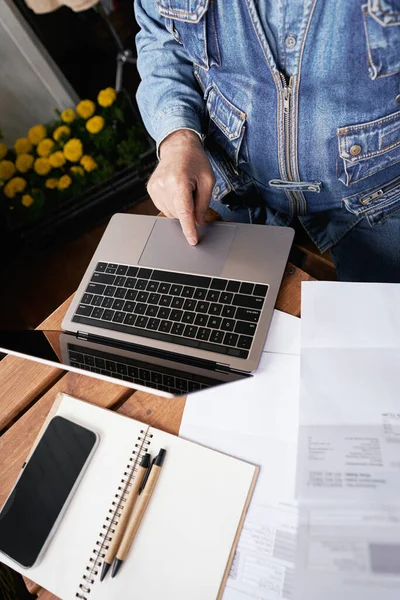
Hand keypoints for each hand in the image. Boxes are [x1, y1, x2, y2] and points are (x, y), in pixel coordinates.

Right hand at [147, 130, 215, 244]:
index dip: (189, 229)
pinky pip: (164, 207)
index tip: (192, 241)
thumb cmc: (195, 160)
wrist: (178, 146)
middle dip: (189, 210)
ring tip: (184, 188)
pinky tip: (176, 190)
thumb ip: (204, 203)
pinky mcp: (151, 190)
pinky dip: (172, 204)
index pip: (184, 212)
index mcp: (179, 181)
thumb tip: (198, 222)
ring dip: (180, 207)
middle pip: (179, 214)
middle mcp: (164, 185)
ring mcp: (155, 188)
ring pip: (171, 213)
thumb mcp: (208, 180)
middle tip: (193, 192)